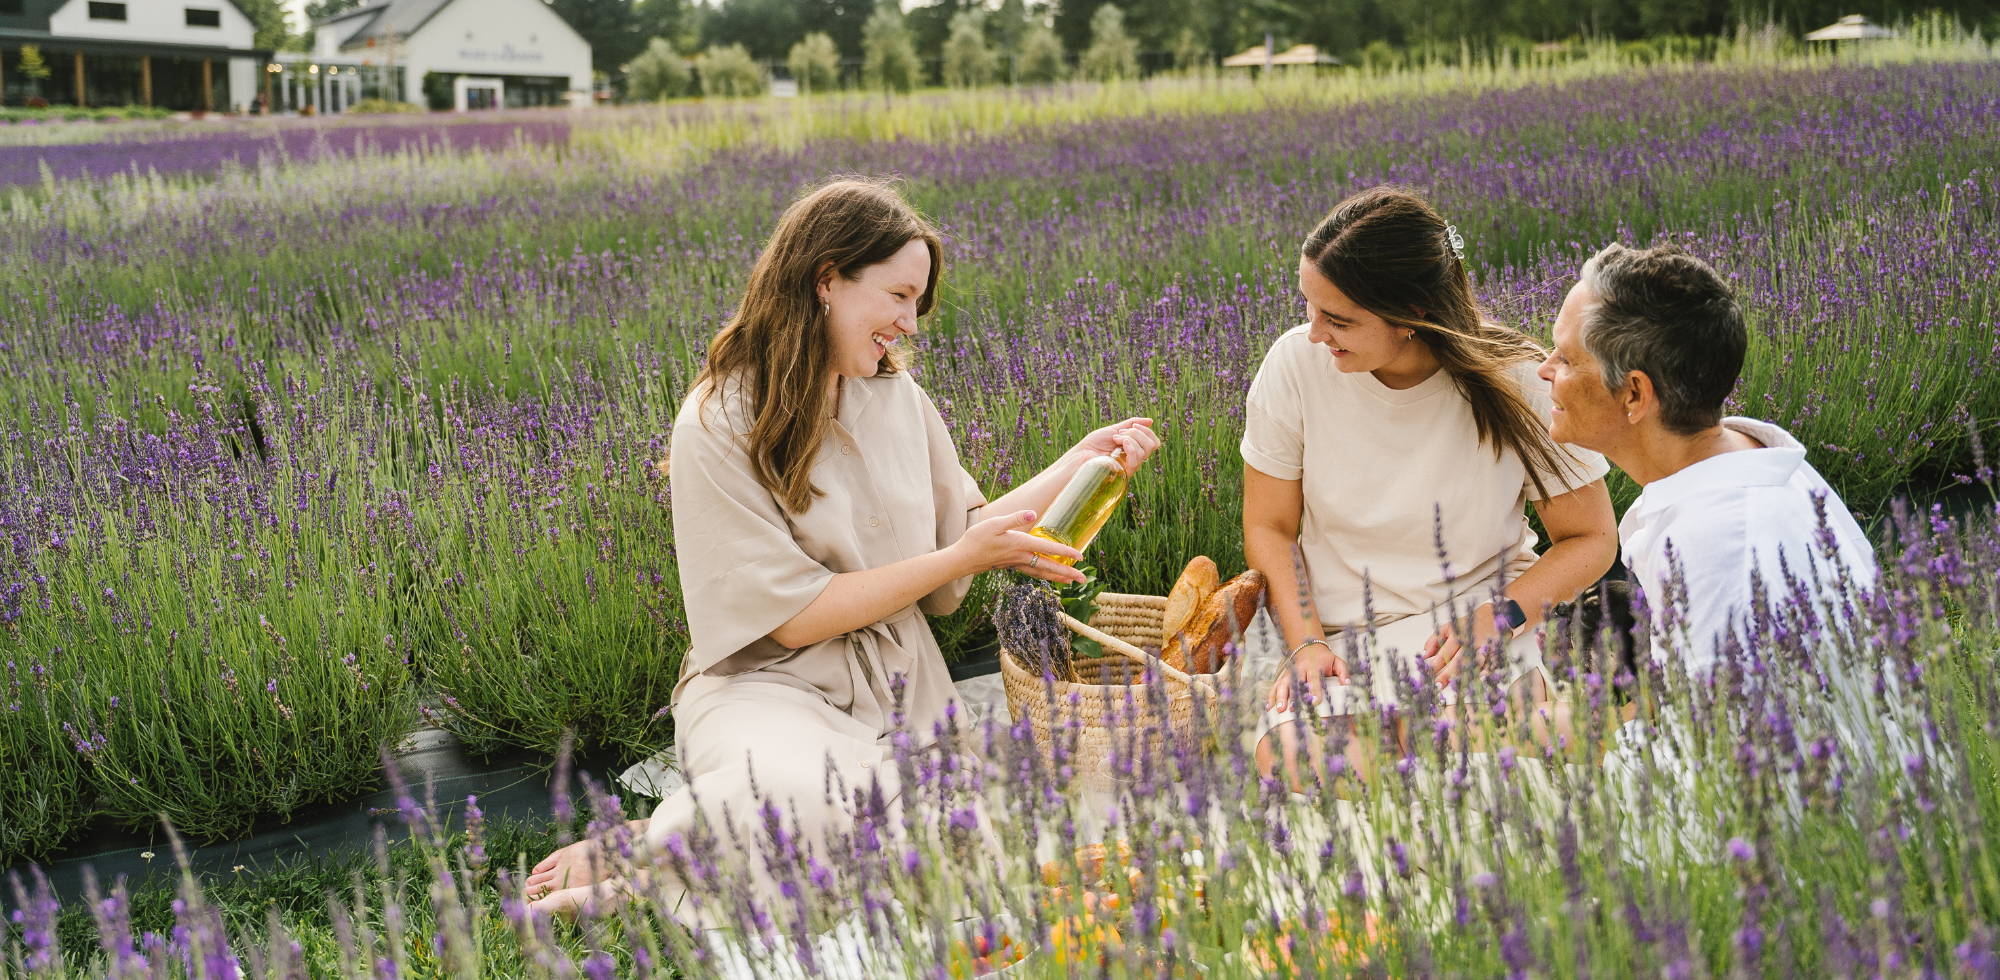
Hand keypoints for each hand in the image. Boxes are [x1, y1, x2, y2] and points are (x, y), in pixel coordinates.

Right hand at [952, 510, 1086, 584]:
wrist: (962, 558)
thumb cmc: (977, 539)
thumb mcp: (995, 523)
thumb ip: (1015, 518)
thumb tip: (1033, 514)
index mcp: (1020, 544)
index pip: (1048, 549)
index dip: (1065, 552)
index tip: (1080, 556)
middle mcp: (1021, 557)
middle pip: (1049, 566)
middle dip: (1067, 572)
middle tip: (1083, 578)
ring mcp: (1016, 564)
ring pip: (1042, 573)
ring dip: (1058, 577)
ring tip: (1071, 581)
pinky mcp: (1011, 566)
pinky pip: (1033, 573)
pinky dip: (1044, 576)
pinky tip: (1047, 576)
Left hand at [1075, 418, 1160, 474]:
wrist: (1081, 454)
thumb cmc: (1094, 443)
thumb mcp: (1114, 429)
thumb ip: (1131, 424)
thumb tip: (1150, 421)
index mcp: (1134, 449)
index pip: (1153, 442)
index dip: (1146, 431)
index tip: (1132, 426)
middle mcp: (1135, 459)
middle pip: (1152, 445)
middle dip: (1138, 433)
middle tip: (1120, 434)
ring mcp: (1130, 466)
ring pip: (1144, 451)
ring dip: (1130, 439)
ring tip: (1115, 439)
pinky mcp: (1124, 472)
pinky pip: (1136, 460)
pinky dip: (1130, 448)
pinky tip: (1120, 445)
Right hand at [1267, 640, 1347, 712]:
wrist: (1309, 648)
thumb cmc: (1325, 659)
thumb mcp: (1337, 662)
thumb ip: (1343, 672)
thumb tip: (1347, 685)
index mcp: (1314, 667)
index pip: (1314, 680)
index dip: (1314, 691)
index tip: (1314, 702)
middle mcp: (1299, 670)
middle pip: (1295, 683)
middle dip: (1293, 697)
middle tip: (1293, 709)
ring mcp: (1290, 674)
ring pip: (1283, 685)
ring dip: (1280, 697)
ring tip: (1279, 709)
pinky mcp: (1284, 677)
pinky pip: (1275, 686)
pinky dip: (1271, 697)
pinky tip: (1269, 708)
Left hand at [1423, 603, 1501, 687]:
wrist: (1489, 617)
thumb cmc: (1465, 626)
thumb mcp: (1446, 628)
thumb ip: (1433, 641)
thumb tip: (1424, 656)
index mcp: (1457, 636)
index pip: (1444, 654)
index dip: (1435, 666)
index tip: (1428, 676)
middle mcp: (1470, 643)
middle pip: (1458, 660)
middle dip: (1447, 674)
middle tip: (1438, 686)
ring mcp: (1483, 648)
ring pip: (1475, 663)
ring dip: (1465, 675)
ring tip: (1457, 685)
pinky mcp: (1495, 653)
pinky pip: (1491, 664)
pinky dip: (1487, 672)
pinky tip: (1480, 679)